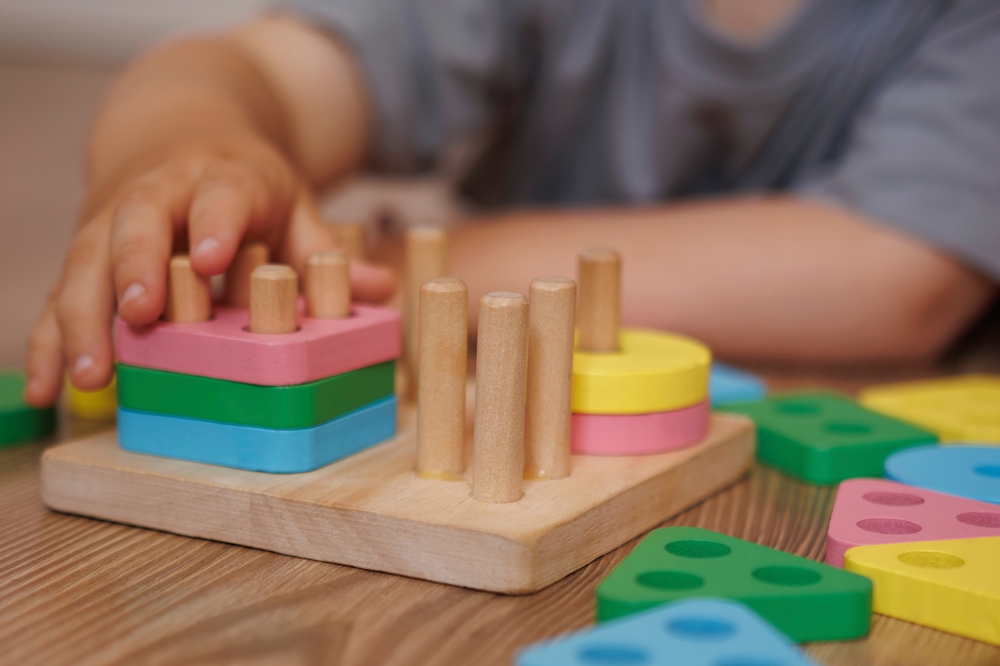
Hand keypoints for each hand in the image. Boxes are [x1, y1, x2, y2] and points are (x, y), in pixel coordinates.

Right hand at [23, 136, 394, 406]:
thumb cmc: (243, 183)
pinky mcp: (88, 253)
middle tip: (138, 317)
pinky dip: (50, 341)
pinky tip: (46, 390)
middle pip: (138, 223)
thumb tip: (381, 288)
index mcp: (223, 176)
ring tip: (88, 375)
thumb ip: (324, 247)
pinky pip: (60, 295)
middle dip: (135, 267)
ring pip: (86, 260)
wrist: (179, 133)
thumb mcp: (291, 202)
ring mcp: (114, 221)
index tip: (212, 255)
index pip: (220, 193)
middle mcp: (159, 192)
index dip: (216, 221)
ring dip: (80, 317)